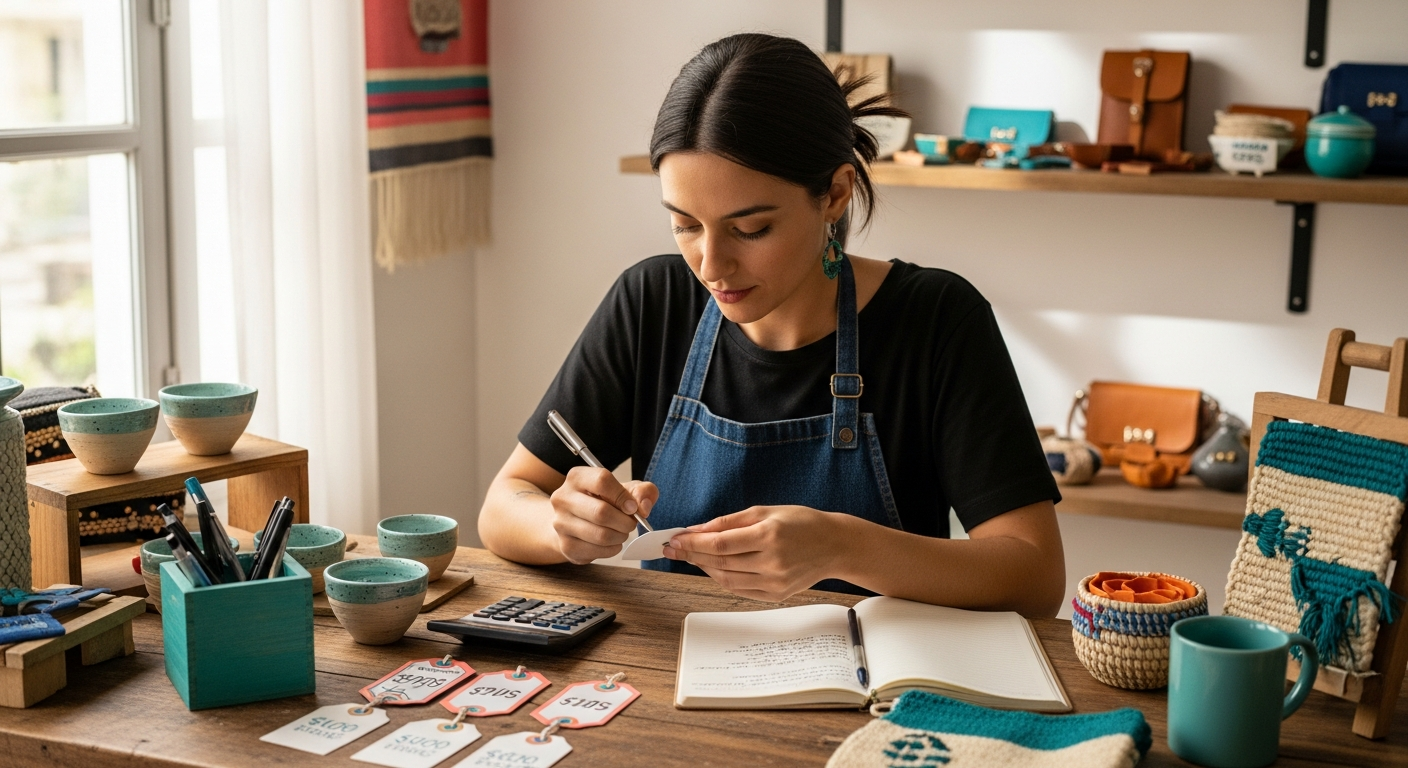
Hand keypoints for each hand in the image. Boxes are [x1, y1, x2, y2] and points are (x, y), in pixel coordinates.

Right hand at [550, 467, 656, 563]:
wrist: (574, 522)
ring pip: (601, 535)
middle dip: (624, 521)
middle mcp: (563, 498)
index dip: (622, 496)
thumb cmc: (601, 502)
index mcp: (577, 478)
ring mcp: (561, 523)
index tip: (632, 507)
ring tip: (621, 532)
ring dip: (620, 536)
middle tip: (630, 524)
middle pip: (601, 512)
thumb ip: (642, 491)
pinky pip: (597, 551)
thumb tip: (643, 507)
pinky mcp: (565, 545)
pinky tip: (612, 542)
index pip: (602, 481)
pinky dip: (612, 549)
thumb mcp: (623, 489)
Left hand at [663, 506, 848, 600]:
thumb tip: (696, 530)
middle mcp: (772, 562)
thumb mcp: (765, 511)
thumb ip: (729, 522)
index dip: (693, 544)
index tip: (674, 540)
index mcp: (769, 536)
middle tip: (673, 548)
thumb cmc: (801, 523)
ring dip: (704, 568)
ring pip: (727, 579)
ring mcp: (775, 582)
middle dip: (692, 555)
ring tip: (691, 557)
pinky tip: (713, 568)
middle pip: (720, 563)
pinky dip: (722, 579)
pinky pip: (740, 589)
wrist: (834, 545)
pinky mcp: (776, 595)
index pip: (720, 544)